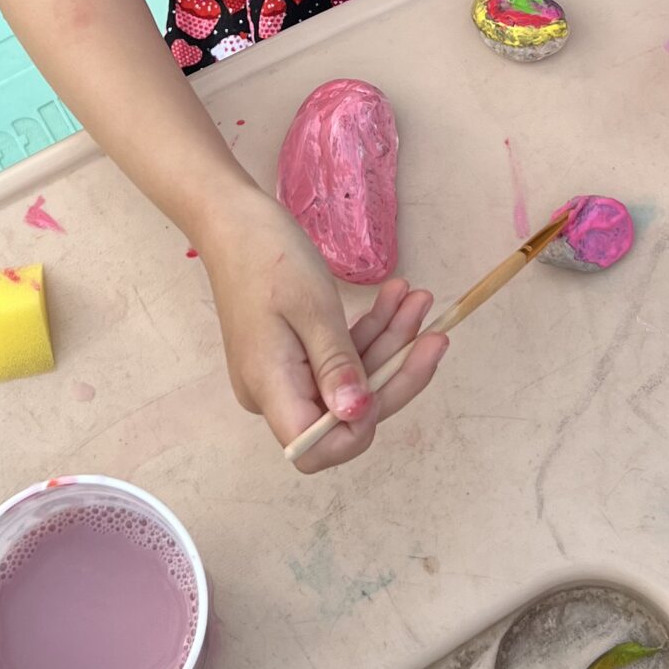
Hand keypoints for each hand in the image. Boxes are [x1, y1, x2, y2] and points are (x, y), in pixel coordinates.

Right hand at [195, 191, 448, 470]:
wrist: (232, 220)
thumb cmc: (268, 256)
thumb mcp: (313, 306)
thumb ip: (336, 364)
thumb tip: (356, 417)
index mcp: (270, 388)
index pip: (316, 447)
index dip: (360, 427)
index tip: (395, 377)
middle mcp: (275, 392)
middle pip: (346, 413)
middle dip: (395, 373)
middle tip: (436, 332)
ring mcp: (286, 374)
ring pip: (351, 379)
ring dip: (389, 342)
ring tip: (418, 297)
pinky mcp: (295, 355)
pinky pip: (340, 357)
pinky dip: (370, 331)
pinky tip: (394, 299)